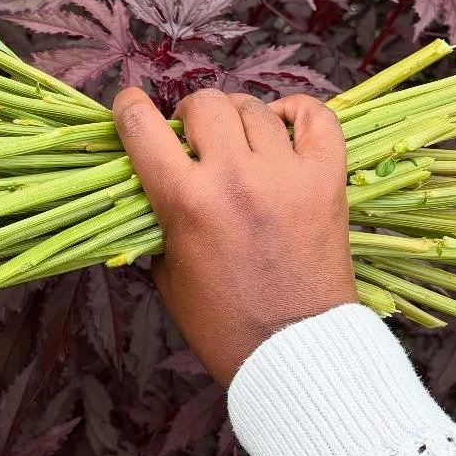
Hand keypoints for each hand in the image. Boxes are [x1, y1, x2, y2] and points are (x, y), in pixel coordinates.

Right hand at [112, 87, 356, 385]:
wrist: (293, 351)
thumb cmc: (221, 322)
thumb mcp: (167, 272)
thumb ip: (159, 221)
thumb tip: (154, 185)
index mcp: (185, 201)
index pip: (142, 127)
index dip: (128, 107)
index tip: (129, 105)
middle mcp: (233, 176)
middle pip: (203, 105)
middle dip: (189, 116)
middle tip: (193, 138)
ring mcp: (285, 173)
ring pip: (254, 108)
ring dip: (238, 118)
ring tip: (238, 140)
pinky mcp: (327, 179)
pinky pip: (315, 117)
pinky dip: (297, 111)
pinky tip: (282, 125)